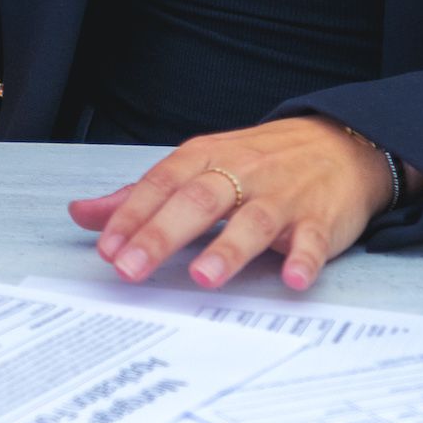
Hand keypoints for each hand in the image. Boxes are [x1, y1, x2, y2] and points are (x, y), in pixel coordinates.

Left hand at [66, 117, 392, 291]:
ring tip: (202, 276)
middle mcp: (240, 174)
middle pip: (197, 201)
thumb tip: (83, 214)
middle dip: (161, 235)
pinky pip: (312, 240)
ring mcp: (282, 197)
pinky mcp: (320, 219)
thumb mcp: (196, 167)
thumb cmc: (258, 162)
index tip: (106, 248)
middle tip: (131, 268)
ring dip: (228, 249)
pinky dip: (304, 259)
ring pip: (252, 221)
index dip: (131, 216)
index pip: (160, 185)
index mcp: (205, 158)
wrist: (339, 144)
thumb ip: (140, 196)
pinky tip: (293, 278)